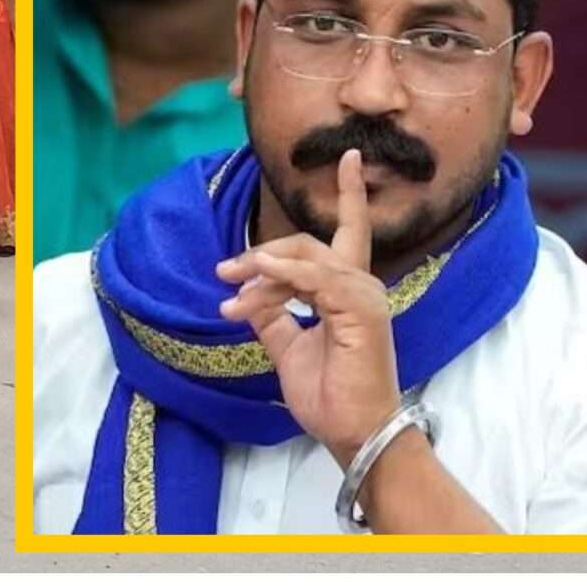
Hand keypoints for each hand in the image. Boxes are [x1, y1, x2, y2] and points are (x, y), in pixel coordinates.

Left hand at [214, 149, 402, 468]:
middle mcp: (360, 287)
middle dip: (261, 256)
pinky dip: (282, 275)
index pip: (349, 232)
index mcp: (347, 292)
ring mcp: (363, 296)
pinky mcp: (359, 310)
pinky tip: (255, 283)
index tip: (348, 156)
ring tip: (229, 293)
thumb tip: (248, 295)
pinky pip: (314, 278)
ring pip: (304, 259)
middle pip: (308, 244)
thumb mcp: (287, 346)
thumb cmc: (328, 394)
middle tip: (223, 274)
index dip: (350, 194)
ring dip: (260, 273)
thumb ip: (271, 315)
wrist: (351, 430)